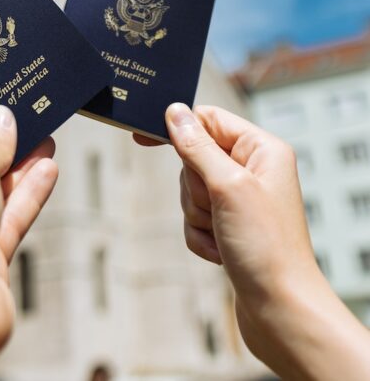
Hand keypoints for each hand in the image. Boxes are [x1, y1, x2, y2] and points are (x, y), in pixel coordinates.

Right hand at [139, 104, 369, 379]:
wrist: (281, 311)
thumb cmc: (267, 247)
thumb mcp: (227, 187)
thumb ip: (197, 146)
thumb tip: (175, 111)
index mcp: (262, 150)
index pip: (209, 119)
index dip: (179, 126)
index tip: (141, 137)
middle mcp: (254, 171)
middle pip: (195, 158)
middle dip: (196, 189)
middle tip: (218, 209)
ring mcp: (242, 201)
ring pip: (191, 192)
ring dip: (198, 217)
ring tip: (224, 236)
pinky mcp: (231, 228)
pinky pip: (194, 220)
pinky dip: (200, 238)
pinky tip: (222, 254)